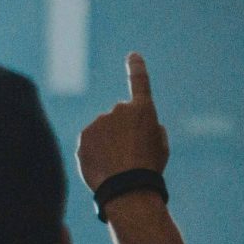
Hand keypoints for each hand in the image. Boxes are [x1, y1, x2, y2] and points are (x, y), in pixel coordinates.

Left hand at [77, 53, 170, 190]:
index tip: (133, 55)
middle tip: (130, 155)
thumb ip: (150, 130)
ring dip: (108, 144)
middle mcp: (118, 110)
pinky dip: (95, 154)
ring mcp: (98, 123)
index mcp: (143, 110)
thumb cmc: (149, 168)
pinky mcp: (83, 137)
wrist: (127, 188)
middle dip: (122, 131)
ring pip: (103, 131)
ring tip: (118, 166)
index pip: (140, 83)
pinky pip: (90, 144)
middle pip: (119, 118)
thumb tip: (137, 127)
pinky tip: (104, 169)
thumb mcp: (160, 147)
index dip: (137, 68)